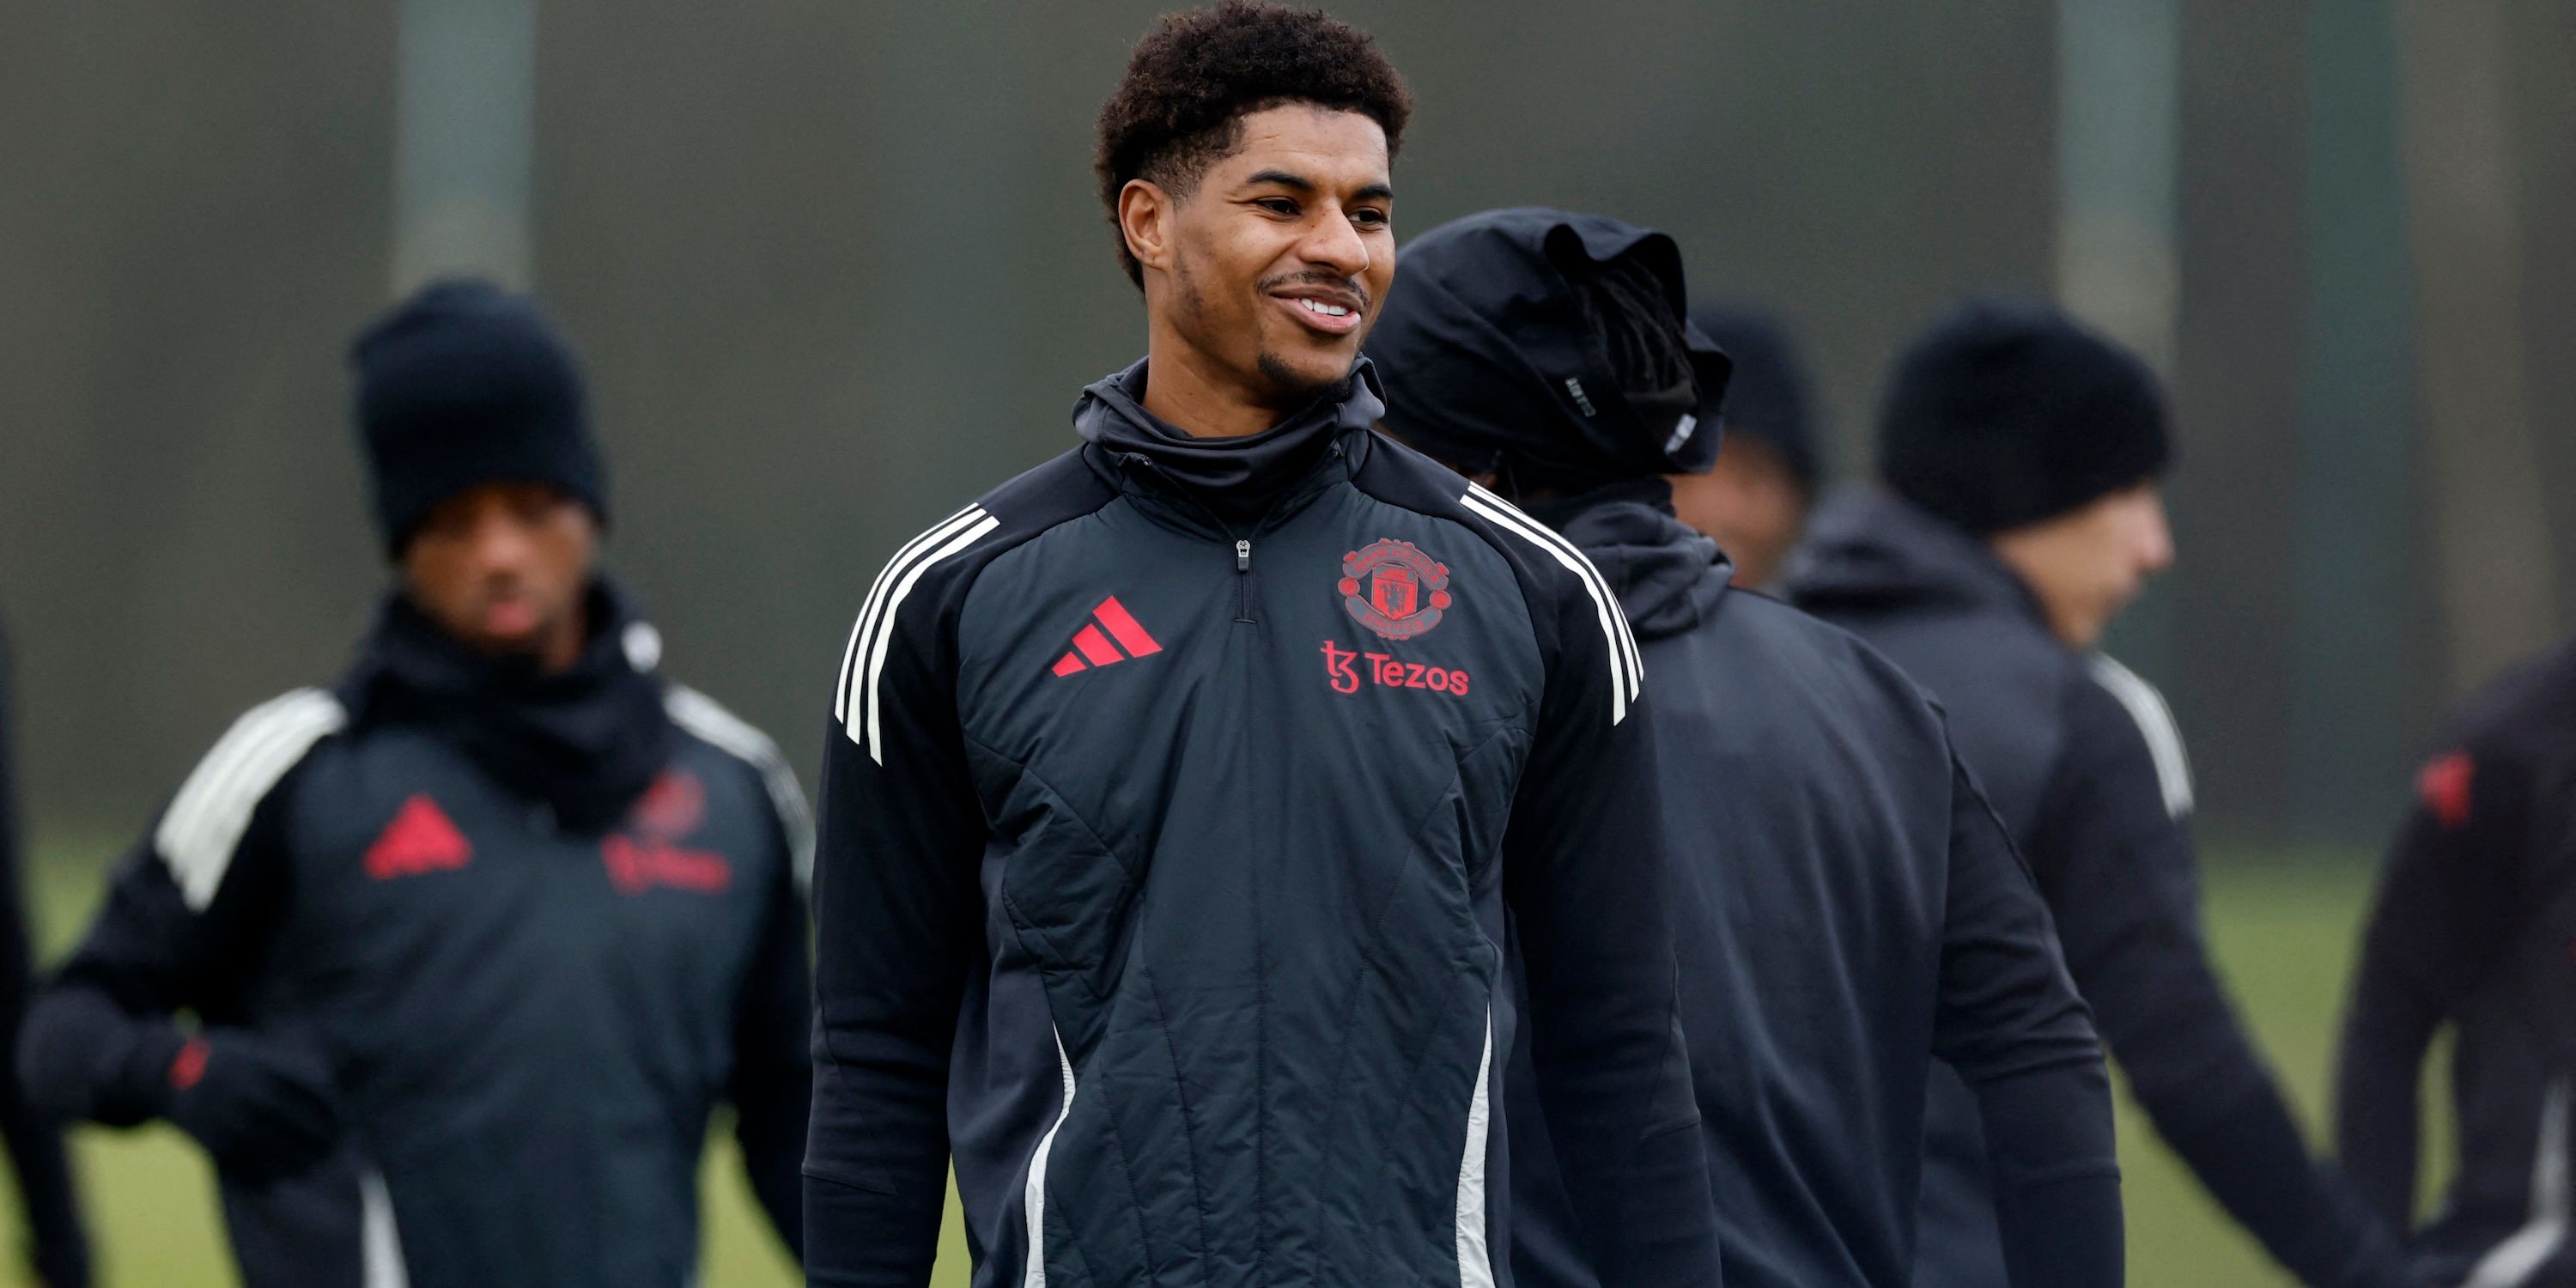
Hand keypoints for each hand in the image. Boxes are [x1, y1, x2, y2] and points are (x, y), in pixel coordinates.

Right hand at [158, 1030, 341, 1184]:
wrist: (164, 1073)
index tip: (346, 1123)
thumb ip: (291, 1067)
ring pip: (267, 1147)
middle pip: (292, 1122)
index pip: (308, 1092)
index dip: (332, 1112)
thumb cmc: (226, 1061)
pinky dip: (264, 1175)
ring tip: (312, 1166)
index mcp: (259, 1067)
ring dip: (295, 1161)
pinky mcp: (206, 1141)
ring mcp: (222, 1118)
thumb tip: (334, 1091)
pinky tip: (282, 1178)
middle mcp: (241, 1092)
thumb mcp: (257, 1052)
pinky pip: (240, 1164)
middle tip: (335, 1149)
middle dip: (318, 1138)